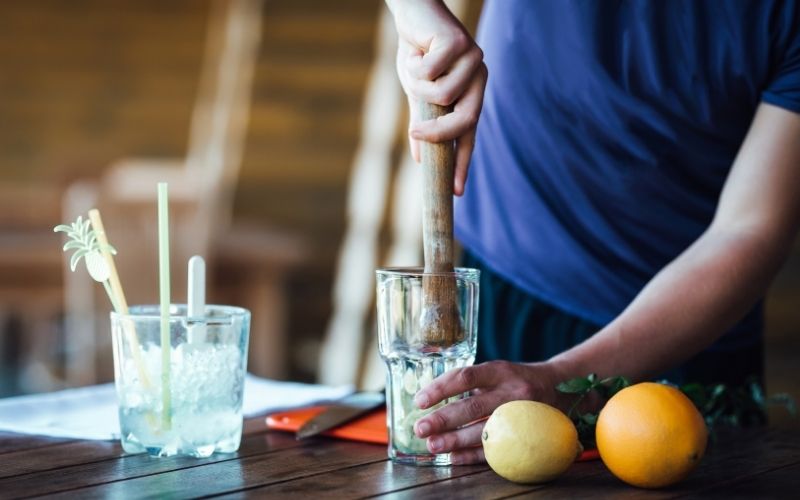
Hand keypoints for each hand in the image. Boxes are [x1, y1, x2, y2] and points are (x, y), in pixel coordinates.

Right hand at [386, 0, 486, 195]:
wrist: (412, 14)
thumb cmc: (417, 53)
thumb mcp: (417, 94)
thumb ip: (422, 124)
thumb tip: (421, 161)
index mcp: (471, 94)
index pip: (469, 135)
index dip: (463, 163)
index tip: (456, 192)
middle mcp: (478, 79)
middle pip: (465, 119)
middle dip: (439, 131)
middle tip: (414, 133)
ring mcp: (474, 60)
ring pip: (443, 95)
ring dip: (418, 85)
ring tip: (414, 68)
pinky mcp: (461, 43)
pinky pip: (431, 72)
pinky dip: (415, 65)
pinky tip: (417, 51)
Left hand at [412, 360, 566, 463]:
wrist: (559, 388)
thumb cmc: (515, 379)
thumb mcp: (496, 371)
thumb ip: (468, 382)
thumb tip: (427, 399)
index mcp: (500, 371)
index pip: (466, 377)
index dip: (441, 389)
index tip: (419, 401)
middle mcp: (512, 391)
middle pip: (473, 406)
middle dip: (443, 419)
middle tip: (420, 428)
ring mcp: (521, 414)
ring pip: (484, 430)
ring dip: (455, 440)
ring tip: (433, 445)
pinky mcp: (526, 434)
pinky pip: (497, 448)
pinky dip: (472, 454)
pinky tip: (454, 457)